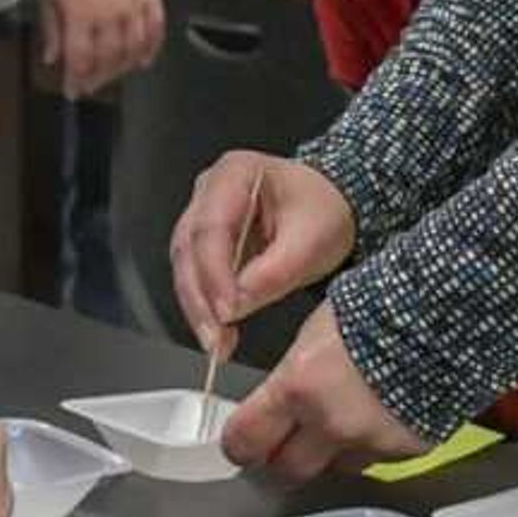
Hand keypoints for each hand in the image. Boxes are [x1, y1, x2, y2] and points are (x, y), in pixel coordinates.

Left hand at [40, 0, 163, 98]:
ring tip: (112, 74)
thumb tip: (50, 57)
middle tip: (91, 84)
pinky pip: (155, 30)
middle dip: (98, 77)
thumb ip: (52, 27)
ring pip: (133, 49)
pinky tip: (143, 60)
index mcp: (81, 12)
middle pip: (108, 59)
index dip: (76, 80)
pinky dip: (151, 49)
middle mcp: (110, 13)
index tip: (72, 91)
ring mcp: (133, 5)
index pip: (80, 58)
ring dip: (122, 68)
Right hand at [169, 153, 356, 357]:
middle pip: (188, 247)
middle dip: (199, 298)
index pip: (211, 227)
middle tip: (214, 339)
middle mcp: (209, 190)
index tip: (227, 312)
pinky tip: (218, 330)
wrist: (332, 204)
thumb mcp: (312, 242)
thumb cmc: (325, 210)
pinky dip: (205, 303)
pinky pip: (195, 273)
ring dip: (197, 306)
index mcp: (235, 173)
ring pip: (185, 264)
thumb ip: (273, 274)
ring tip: (217, 343)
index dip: (215, 274)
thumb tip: (235, 308)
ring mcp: (203, 213)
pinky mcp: (207, 240)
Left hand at [219, 299, 425, 480]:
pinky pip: (375, 459)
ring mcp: (370, 441)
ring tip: (340, 420)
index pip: (246, 439)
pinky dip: (370, 445)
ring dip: (329, 453)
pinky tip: (376, 416)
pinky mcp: (405, 449)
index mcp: (298, 387)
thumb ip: (292, 376)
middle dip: (279, 459)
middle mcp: (331, 423)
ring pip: (334, 468)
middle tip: (280, 445)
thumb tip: (276, 399)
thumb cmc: (377, 308)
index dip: (238, 444)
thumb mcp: (312, 333)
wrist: (441, 313)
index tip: (239, 443)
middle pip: (287, 470)